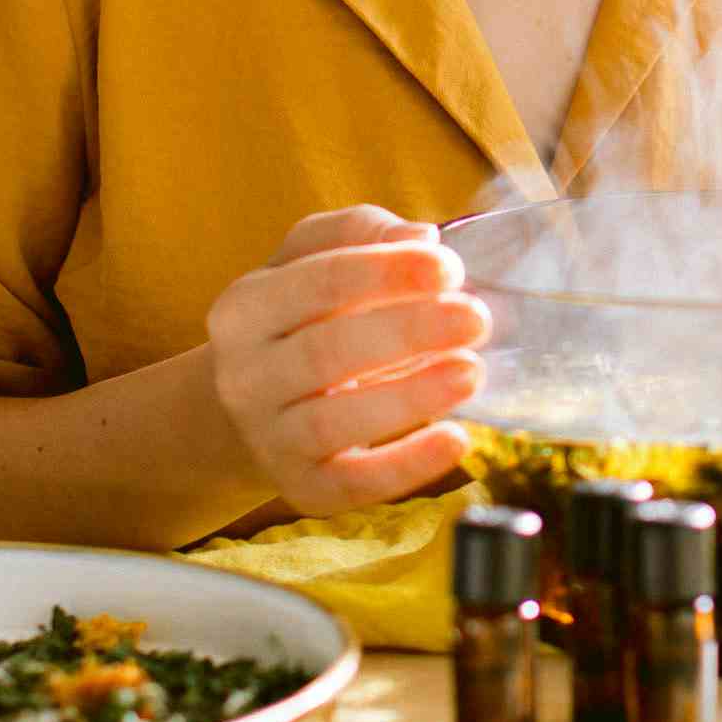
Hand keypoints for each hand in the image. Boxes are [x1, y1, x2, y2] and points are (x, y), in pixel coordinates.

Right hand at [206, 205, 489, 516]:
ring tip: (472, 372)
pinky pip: (352, 483)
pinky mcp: (302, 487)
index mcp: (246, 308)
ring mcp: (269, 438)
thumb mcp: (314, 258)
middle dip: (406, 332)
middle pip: (325, 353)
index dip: (385, 273)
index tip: (449, 268)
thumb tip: (421, 237)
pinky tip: (457, 439)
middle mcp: (244, 377)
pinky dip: (406, 466)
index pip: (317, 283)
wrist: (252, 407)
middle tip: (476, 318)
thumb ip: (363, 233)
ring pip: (333, 422)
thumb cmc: (303, 315)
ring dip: (409, 398)